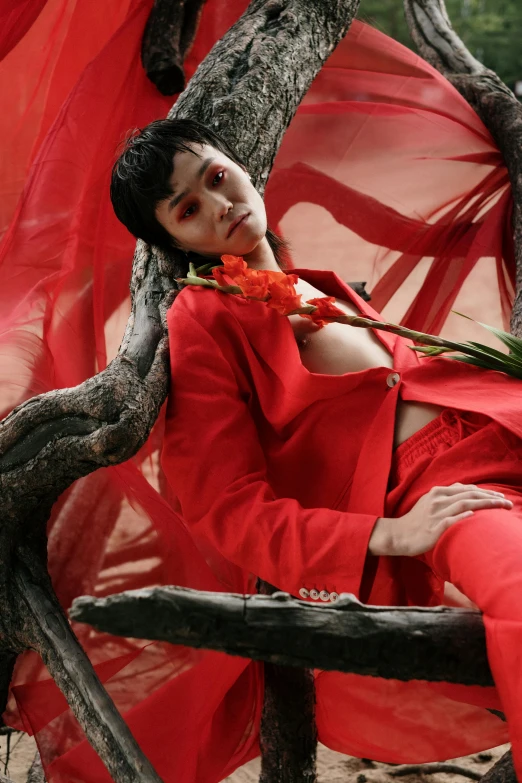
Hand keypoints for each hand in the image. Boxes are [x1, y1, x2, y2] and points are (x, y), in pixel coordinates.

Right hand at [369, 483, 512, 556]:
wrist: (398, 534)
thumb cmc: (415, 521)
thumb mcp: (429, 503)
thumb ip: (446, 497)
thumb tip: (464, 494)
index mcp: (437, 492)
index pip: (466, 489)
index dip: (484, 492)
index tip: (500, 497)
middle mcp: (437, 499)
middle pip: (469, 495)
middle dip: (490, 497)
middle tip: (507, 502)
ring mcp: (435, 513)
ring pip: (464, 504)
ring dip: (484, 504)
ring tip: (500, 506)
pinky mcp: (433, 527)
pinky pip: (450, 520)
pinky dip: (462, 516)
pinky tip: (474, 515)